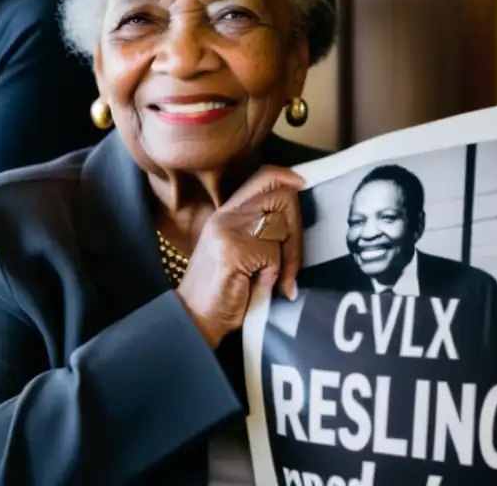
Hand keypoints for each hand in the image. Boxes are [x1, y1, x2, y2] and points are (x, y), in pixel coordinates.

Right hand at [176, 166, 304, 348]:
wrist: (195, 320)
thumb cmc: (223, 292)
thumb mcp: (240, 251)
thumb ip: (260, 230)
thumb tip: (293, 215)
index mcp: (227, 214)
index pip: (261, 178)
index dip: (285, 177)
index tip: (301, 183)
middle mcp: (226, 217)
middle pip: (280, 199)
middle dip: (295, 232)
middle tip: (290, 265)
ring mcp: (229, 232)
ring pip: (280, 228)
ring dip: (283, 259)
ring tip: (264, 279)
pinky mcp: (234, 251)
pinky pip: (274, 255)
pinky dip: (273, 275)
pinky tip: (255, 286)